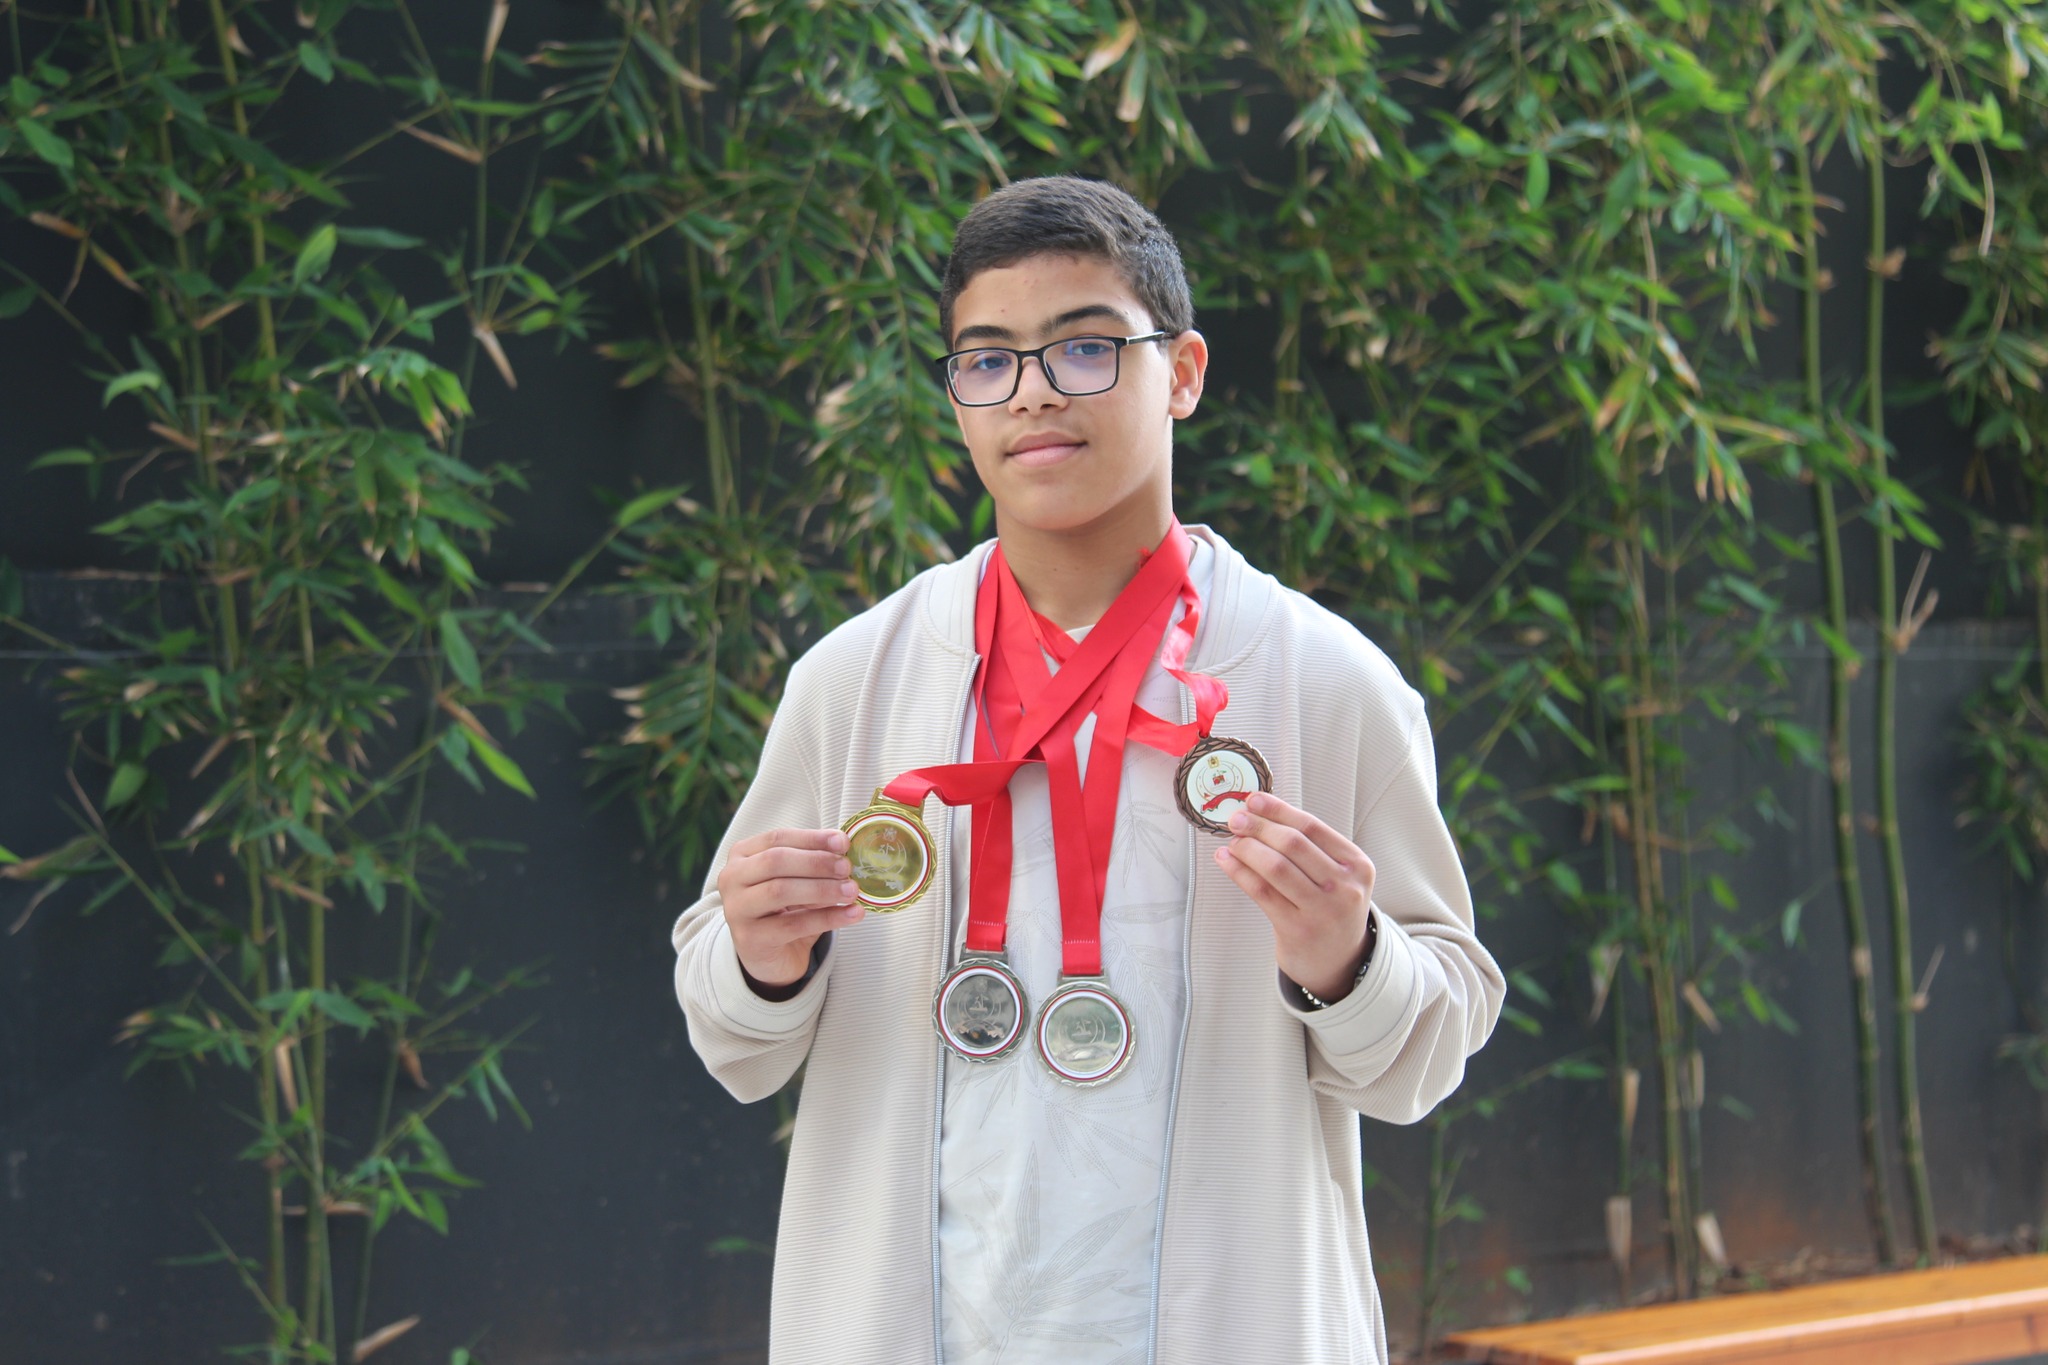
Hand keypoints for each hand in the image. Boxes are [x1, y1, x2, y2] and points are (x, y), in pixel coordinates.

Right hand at [717, 827, 864, 989]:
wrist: (771, 956)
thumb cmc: (785, 909)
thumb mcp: (798, 880)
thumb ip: (814, 863)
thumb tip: (845, 849)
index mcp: (742, 855)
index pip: (777, 838)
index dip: (812, 839)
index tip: (843, 842)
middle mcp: (732, 878)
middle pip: (775, 861)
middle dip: (816, 862)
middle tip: (847, 868)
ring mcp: (736, 909)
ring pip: (780, 891)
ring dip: (822, 889)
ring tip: (852, 891)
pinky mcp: (750, 939)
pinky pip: (793, 925)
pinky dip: (828, 918)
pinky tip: (852, 914)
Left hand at [1214, 791, 1375, 1003]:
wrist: (1340, 960)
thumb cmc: (1331, 908)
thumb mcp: (1338, 876)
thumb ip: (1309, 847)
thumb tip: (1261, 812)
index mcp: (1357, 865)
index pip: (1312, 827)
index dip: (1279, 810)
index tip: (1254, 801)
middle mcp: (1344, 887)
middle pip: (1293, 844)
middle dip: (1259, 826)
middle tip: (1236, 819)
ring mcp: (1322, 910)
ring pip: (1276, 867)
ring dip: (1247, 848)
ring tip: (1232, 840)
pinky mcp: (1297, 930)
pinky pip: (1262, 892)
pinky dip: (1239, 871)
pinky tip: (1226, 860)